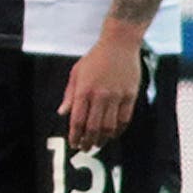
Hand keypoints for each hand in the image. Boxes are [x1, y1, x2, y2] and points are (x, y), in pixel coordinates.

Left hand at [61, 26, 144, 148]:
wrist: (119, 45)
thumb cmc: (95, 58)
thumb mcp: (76, 73)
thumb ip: (69, 95)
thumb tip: (62, 113)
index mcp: (84, 90)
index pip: (77, 120)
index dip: (75, 135)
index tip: (74, 144)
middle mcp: (100, 96)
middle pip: (93, 127)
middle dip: (88, 141)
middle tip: (85, 148)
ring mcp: (116, 96)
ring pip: (110, 126)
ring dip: (103, 139)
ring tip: (98, 144)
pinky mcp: (130, 96)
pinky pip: (125, 119)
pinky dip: (119, 130)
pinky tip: (113, 134)